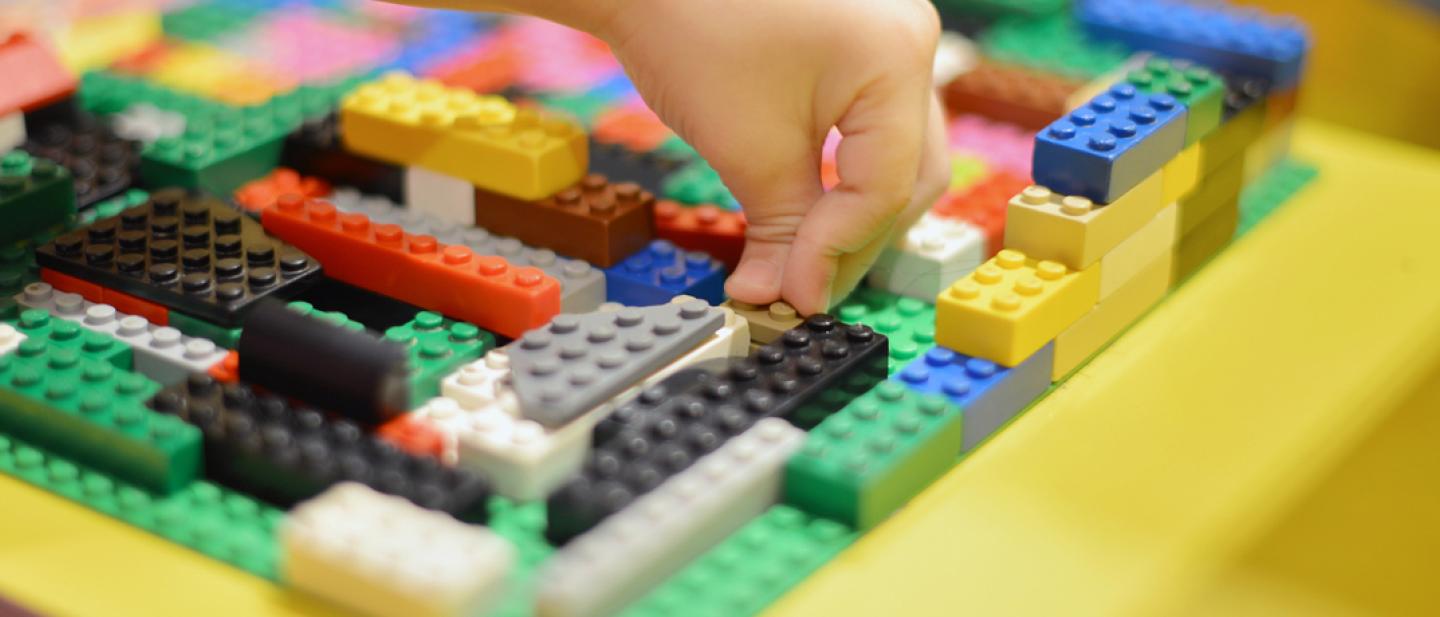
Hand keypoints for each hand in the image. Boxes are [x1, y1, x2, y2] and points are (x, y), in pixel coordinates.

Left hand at [594, 0, 949, 313]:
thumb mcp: (747, 149)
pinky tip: (807, 211)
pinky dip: (843, 174)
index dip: (838, 253)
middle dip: (856, 240)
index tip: (794, 297)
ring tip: (800, 259)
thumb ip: (782, 231)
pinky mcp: (863, 44)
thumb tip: (785, 299)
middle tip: (803, 289)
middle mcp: (912, 41)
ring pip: (896, 155)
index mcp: (896, 58)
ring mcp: (891, 38)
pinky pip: (873, 126)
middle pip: (908, 174)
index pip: (885, 188)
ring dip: (852, 213)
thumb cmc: (691, 31)